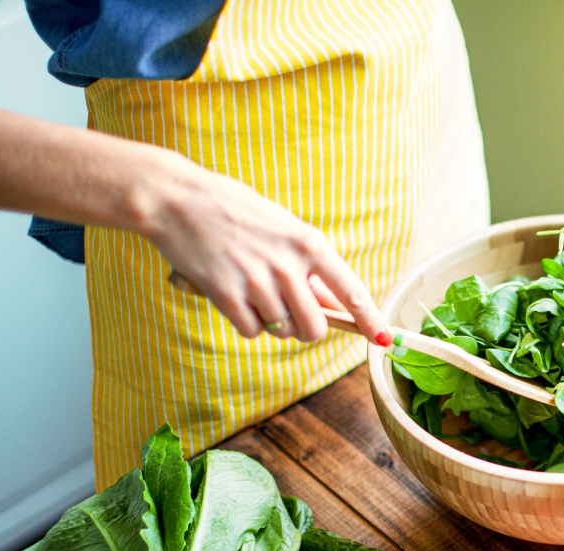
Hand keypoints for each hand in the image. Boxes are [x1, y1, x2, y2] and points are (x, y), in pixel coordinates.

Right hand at [142, 152, 390, 344]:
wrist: (177, 198)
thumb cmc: (235, 211)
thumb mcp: (284, 228)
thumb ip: (311, 266)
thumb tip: (336, 306)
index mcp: (309, 243)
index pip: (351, 291)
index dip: (371, 320)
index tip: (386, 339)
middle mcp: (288, 265)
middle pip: (314, 327)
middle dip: (305, 328)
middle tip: (289, 309)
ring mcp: (257, 282)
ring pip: (282, 331)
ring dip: (271, 321)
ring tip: (252, 290)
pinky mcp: (226, 295)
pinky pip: (251, 331)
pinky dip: (246, 322)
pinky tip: (234, 296)